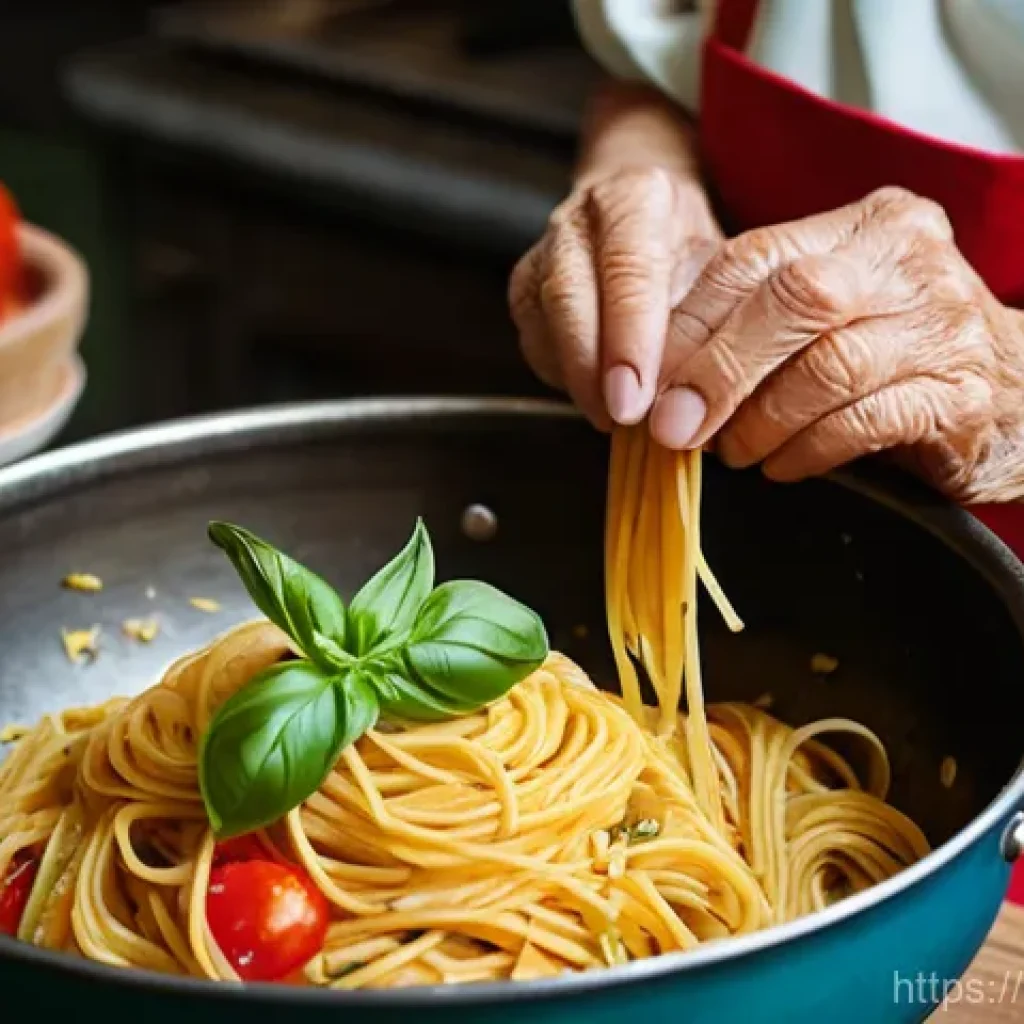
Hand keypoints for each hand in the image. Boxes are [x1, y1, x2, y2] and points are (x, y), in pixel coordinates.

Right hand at [509, 166, 721, 429]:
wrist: (652, 221)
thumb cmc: (693, 251)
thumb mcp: (723, 265)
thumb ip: (712, 315)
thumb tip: (706, 387)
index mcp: (636, 197)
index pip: (626, 267)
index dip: (628, 338)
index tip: (636, 396)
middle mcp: (580, 218)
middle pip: (569, 294)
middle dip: (590, 365)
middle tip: (619, 417)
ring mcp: (544, 252)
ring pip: (543, 320)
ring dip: (575, 377)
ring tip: (612, 418)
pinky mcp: (525, 289)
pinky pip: (535, 341)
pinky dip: (564, 377)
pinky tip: (596, 398)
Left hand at [649, 187, 1023, 503]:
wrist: (1019, 398)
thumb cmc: (896, 356)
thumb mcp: (828, 317)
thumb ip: (755, 324)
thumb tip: (658, 373)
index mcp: (863, 226)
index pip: (752, 258)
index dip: (689, 323)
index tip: (647, 379)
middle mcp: (909, 260)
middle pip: (792, 300)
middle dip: (718, 370)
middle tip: (673, 426)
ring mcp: (944, 324)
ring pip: (827, 365)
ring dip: (760, 419)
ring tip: (730, 450)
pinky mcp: (964, 394)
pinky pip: (866, 420)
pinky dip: (807, 449)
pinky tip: (781, 466)